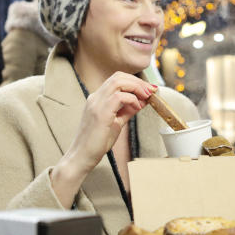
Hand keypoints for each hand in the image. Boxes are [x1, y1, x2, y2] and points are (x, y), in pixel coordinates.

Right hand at [51, 73, 155, 203]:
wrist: (82, 157)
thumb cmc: (98, 142)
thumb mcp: (117, 122)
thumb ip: (128, 110)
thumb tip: (143, 100)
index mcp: (98, 98)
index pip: (117, 79)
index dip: (135, 81)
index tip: (150, 89)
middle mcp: (96, 97)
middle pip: (118, 76)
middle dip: (138, 82)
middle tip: (152, 91)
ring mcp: (96, 104)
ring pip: (118, 82)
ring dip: (137, 87)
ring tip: (147, 97)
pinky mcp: (100, 113)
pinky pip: (119, 97)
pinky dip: (132, 99)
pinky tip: (137, 107)